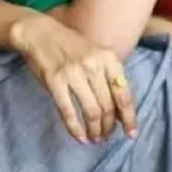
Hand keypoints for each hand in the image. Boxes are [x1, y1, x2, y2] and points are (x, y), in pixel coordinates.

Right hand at [10, 15, 136, 143]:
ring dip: (95, 130)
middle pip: (108, 106)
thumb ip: (108, 77)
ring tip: (94, 138)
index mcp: (109, 59)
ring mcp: (74, 74)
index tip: (131, 134)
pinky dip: (75, 129)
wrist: (40, 33)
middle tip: (106, 136)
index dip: (129, 117)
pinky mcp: (55, 82)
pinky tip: (79, 138)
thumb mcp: (96, 54)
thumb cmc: (70, 46)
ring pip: (91, 111)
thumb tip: (120, 110)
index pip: (124, 94)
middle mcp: (94, 66)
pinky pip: (68, 112)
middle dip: (109, 126)